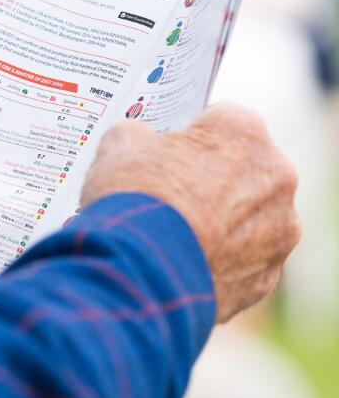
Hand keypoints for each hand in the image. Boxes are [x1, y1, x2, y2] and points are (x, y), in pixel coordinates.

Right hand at [80, 104, 300, 322]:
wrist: (137, 273)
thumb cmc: (134, 200)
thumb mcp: (119, 146)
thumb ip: (137, 136)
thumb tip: (136, 142)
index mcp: (243, 132)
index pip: (219, 120)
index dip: (188, 137)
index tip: (166, 154)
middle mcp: (276, 176)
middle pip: (242, 169)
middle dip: (210, 179)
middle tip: (169, 195)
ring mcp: (278, 231)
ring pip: (249, 218)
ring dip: (220, 222)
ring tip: (174, 235)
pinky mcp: (266, 276)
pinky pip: (244, 262)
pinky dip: (218, 261)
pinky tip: (183, 263)